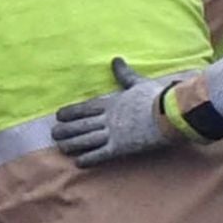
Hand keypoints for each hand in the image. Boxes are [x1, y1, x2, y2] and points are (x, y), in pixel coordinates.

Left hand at [52, 58, 185, 166]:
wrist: (169, 113)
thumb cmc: (157, 96)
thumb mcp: (138, 82)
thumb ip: (124, 74)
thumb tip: (116, 59)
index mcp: (112, 102)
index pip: (86, 108)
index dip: (71, 112)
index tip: (59, 115)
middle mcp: (108, 118)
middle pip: (82, 125)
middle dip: (66, 130)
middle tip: (53, 134)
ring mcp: (113, 134)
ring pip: (86, 140)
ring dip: (72, 144)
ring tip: (60, 147)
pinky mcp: (121, 148)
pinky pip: (101, 155)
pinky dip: (88, 159)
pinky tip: (78, 162)